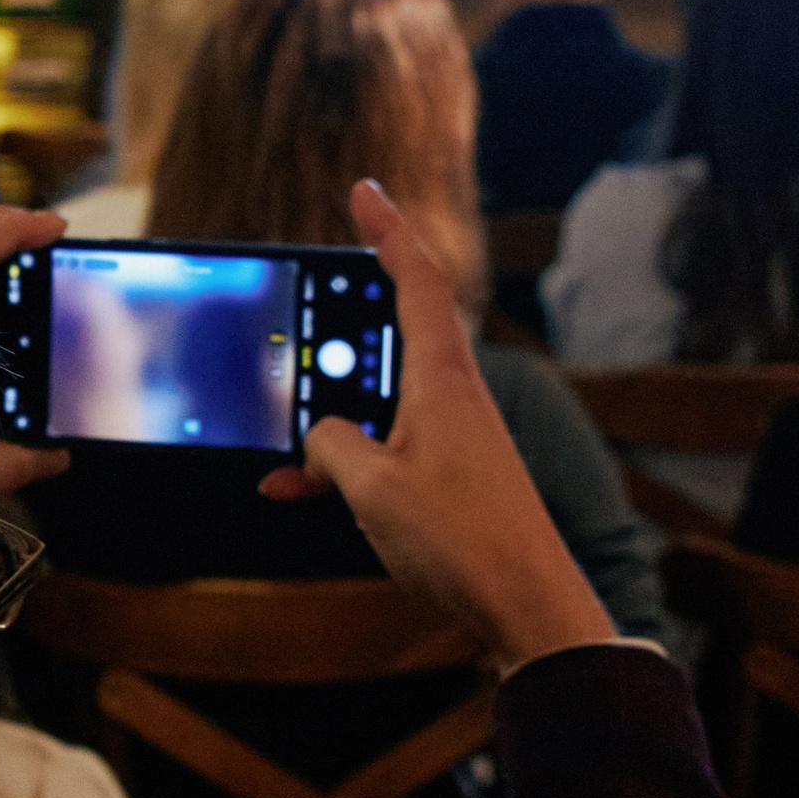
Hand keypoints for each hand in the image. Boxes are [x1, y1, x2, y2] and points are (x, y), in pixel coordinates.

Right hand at [262, 179, 614, 673]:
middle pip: (389, 333)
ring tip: (272, 434)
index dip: (388, 231)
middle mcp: (451, 397)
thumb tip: (316, 437)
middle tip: (300, 304)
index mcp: (442, 380)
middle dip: (339, 323)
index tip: (364, 192)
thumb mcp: (371, 489)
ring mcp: (451, 436)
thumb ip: (329, 447)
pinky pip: (379, 448)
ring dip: (324, 413)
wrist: (526, 604)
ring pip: (374, 400)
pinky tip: (291, 490)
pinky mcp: (447, 475)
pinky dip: (337, 463)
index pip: (416, 281)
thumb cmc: (462, 541)